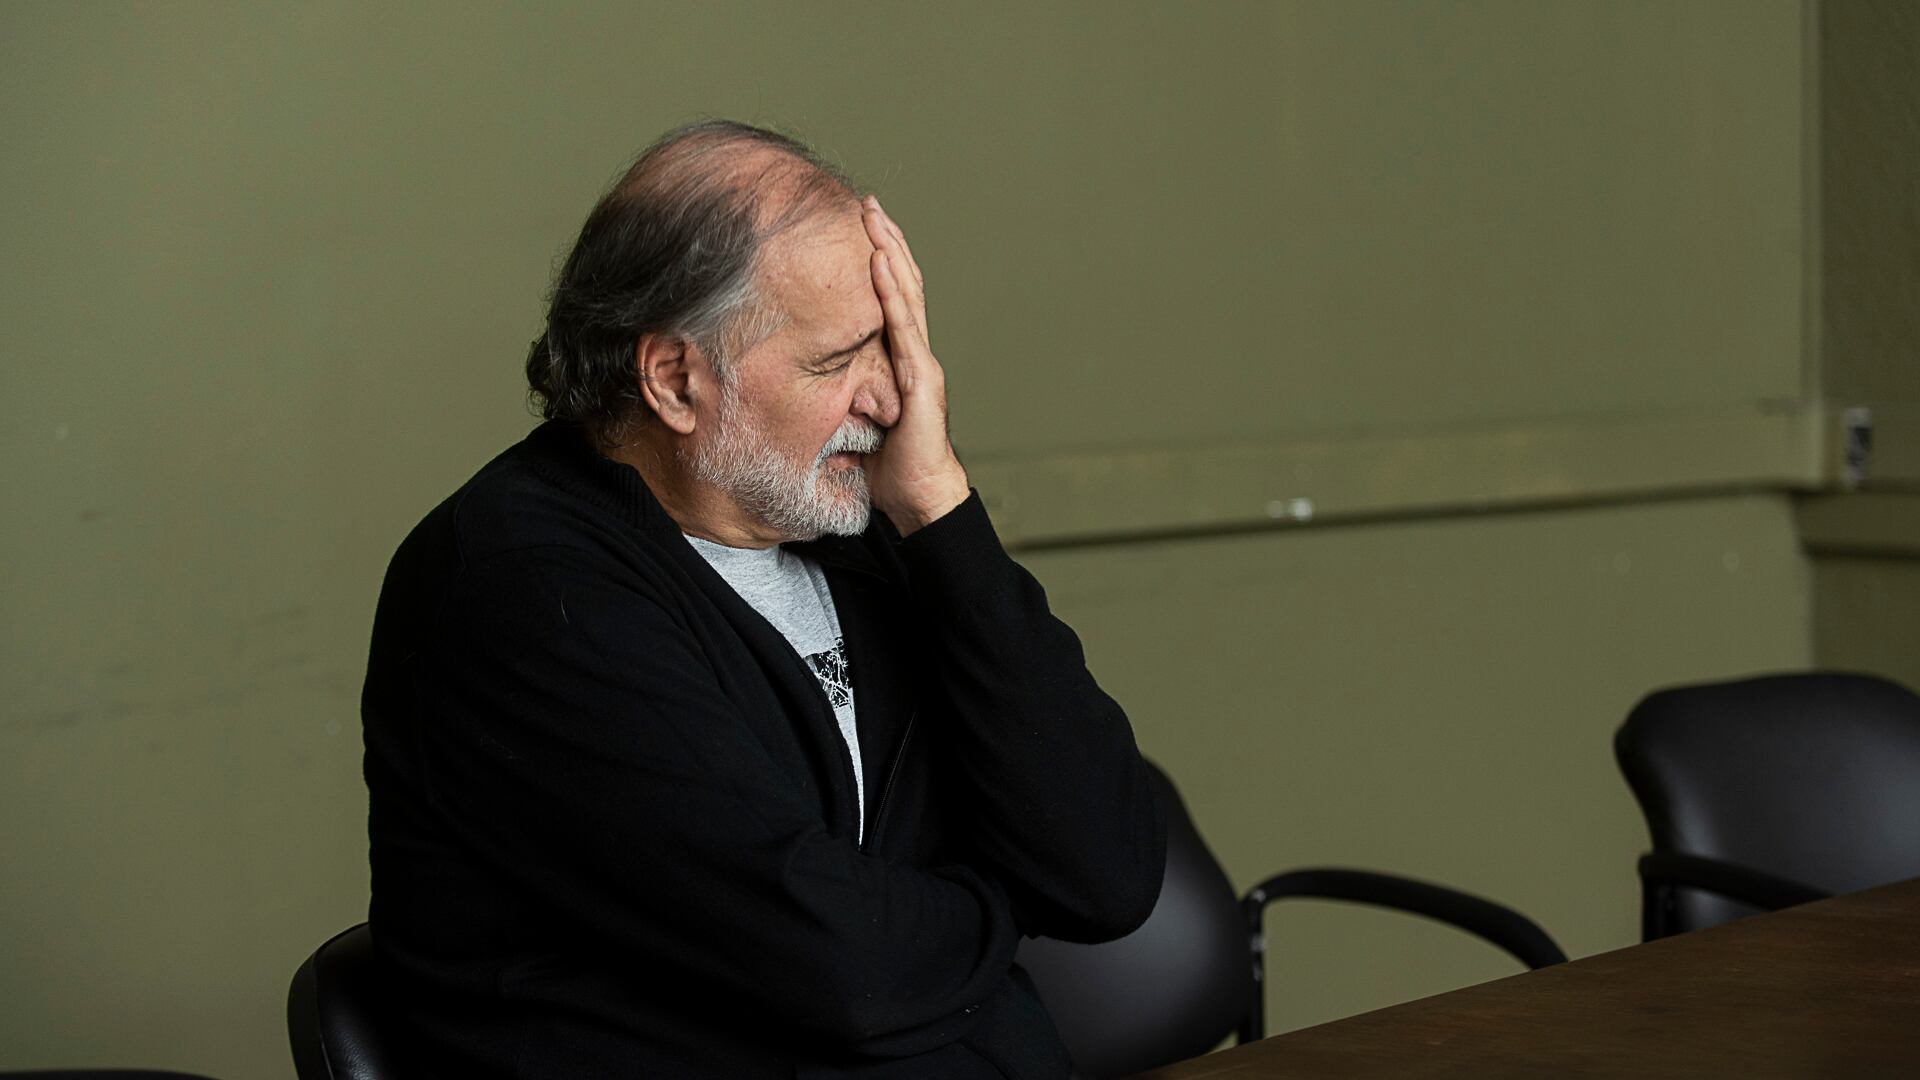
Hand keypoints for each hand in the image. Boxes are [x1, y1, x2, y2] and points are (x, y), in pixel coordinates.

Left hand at [862, 196, 969, 535]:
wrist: (921, 497)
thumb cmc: (891, 468)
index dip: (881, 264)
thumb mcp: (855, 424)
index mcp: (902, 361)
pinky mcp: (919, 378)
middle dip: (886, 241)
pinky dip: (891, 291)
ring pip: (906, 295)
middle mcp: (915, 354)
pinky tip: (880, 262)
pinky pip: (903, 325)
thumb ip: (839, 401)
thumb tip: (804, 394)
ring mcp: (920, 362)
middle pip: (903, 285)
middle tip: (867, 204)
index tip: (863, 232)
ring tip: (874, 217)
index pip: (893, 301)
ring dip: (890, 251)